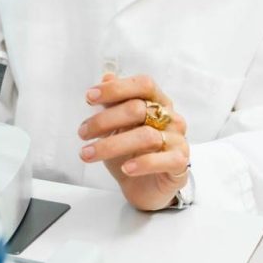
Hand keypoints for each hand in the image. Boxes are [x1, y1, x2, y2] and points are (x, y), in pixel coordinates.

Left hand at [78, 73, 190, 211]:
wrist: (145, 186)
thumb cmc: (131, 152)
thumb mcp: (116, 126)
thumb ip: (114, 102)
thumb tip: (107, 76)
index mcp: (157, 102)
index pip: (143, 84)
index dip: (116, 88)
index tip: (89, 97)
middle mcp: (171, 117)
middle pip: (138, 109)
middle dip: (104, 120)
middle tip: (82, 132)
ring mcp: (178, 140)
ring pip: (146, 136)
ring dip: (112, 145)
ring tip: (88, 154)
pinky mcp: (180, 162)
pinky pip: (164, 160)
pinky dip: (142, 163)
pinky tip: (126, 168)